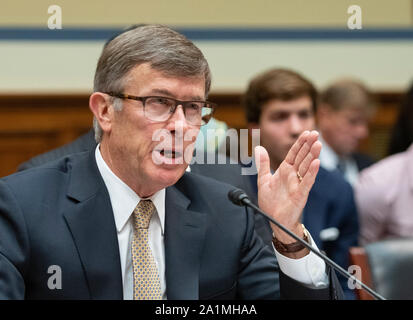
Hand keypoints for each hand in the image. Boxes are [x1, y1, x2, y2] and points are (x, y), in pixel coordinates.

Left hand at [255, 130, 321, 250]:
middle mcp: (293, 175)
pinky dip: (311, 172)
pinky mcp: (300, 194)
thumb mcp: (263, 180)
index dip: (300, 143)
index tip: (307, 132)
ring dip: (312, 156)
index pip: (294, 153)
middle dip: (308, 145)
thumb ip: (262, 164)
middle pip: (302, 157)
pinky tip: (316, 163)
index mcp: (285, 170)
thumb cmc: (271, 202)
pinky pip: (307, 182)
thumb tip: (259, 148)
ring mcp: (298, 184)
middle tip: (315, 133)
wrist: (274, 220)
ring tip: (318, 144)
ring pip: (306, 167)